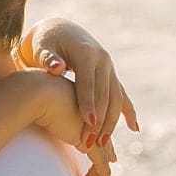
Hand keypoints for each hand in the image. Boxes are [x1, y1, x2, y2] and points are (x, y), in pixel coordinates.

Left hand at [20, 17, 139, 148]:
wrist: (59, 30)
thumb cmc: (44, 42)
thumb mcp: (41, 48)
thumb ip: (47, 59)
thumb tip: (57, 67)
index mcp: (86, 53)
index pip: (88, 82)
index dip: (88, 103)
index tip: (88, 123)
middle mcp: (102, 59)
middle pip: (104, 94)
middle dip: (99, 119)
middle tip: (90, 142)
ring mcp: (109, 67)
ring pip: (115, 98)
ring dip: (110, 122)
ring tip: (101, 144)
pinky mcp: (110, 75)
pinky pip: (121, 95)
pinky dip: (128, 111)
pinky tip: (134, 128)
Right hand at [27, 71, 115, 175]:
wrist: (36, 93)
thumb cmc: (30, 96)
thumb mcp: (41, 108)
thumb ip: (46, 115)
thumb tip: (36, 119)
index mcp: (83, 107)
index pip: (94, 130)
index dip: (99, 146)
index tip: (102, 158)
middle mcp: (91, 117)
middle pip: (102, 145)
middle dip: (102, 163)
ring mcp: (92, 128)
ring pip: (102, 156)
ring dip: (98, 175)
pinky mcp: (89, 139)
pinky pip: (99, 161)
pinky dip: (101, 174)